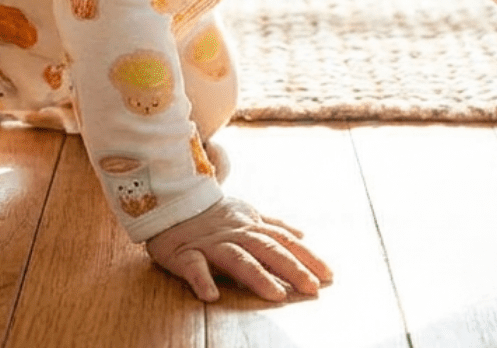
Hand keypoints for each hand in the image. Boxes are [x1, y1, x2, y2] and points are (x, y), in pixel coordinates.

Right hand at [145, 196, 332, 302]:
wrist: (167, 200)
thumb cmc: (210, 214)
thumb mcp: (244, 214)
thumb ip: (272, 225)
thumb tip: (303, 235)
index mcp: (249, 226)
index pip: (282, 241)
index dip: (305, 257)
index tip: (328, 275)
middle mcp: (234, 233)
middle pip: (266, 249)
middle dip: (290, 267)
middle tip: (312, 287)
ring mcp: (210, 243)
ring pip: (236, 258)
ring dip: (256, 275)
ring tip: (275, 294)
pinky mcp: (184, 253)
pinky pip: (193, 266)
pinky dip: (202, 280)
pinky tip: (211, 295)